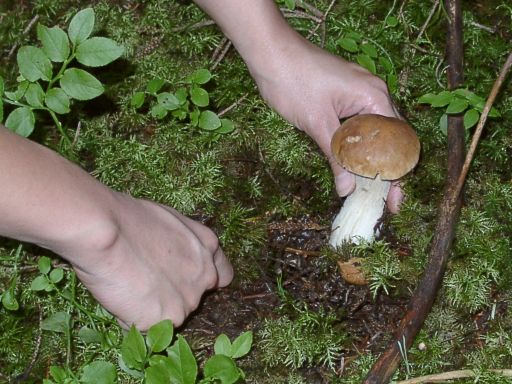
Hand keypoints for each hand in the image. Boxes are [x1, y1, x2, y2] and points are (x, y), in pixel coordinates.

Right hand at [57, 194, 232, 330]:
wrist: (107, 232)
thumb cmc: (130, 218)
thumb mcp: (170, 221)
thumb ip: (182, 243)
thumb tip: (174, 254)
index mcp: (207, 248)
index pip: (223, 275)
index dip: (204, 280)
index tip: (186, 280)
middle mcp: (204, 277)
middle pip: (193, 297)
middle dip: (173, 294)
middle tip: (144, 279)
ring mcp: (187, 301)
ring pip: (170, 314)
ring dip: (152, 306)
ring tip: (129, 283)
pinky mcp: (165, 320)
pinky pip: (148, 326)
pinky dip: (133, 317)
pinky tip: (121, 296)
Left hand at [249, 36, 402, 211]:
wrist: (270, 52)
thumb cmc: (294, 81)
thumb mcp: (316, 123)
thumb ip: (335, 157)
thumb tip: (347, 190)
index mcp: (374, 96)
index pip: (396, 142)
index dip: (396, 174)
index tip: (393, 201)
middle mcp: (373, 94)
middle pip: (388, 139)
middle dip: (385, 170)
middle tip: (382, 201)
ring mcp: (358, 93)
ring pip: (371, 133)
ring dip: (369, 159)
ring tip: (367, 189)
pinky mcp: (344, 96)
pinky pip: (357, 125)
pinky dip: (355, 146)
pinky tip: (351, 164)